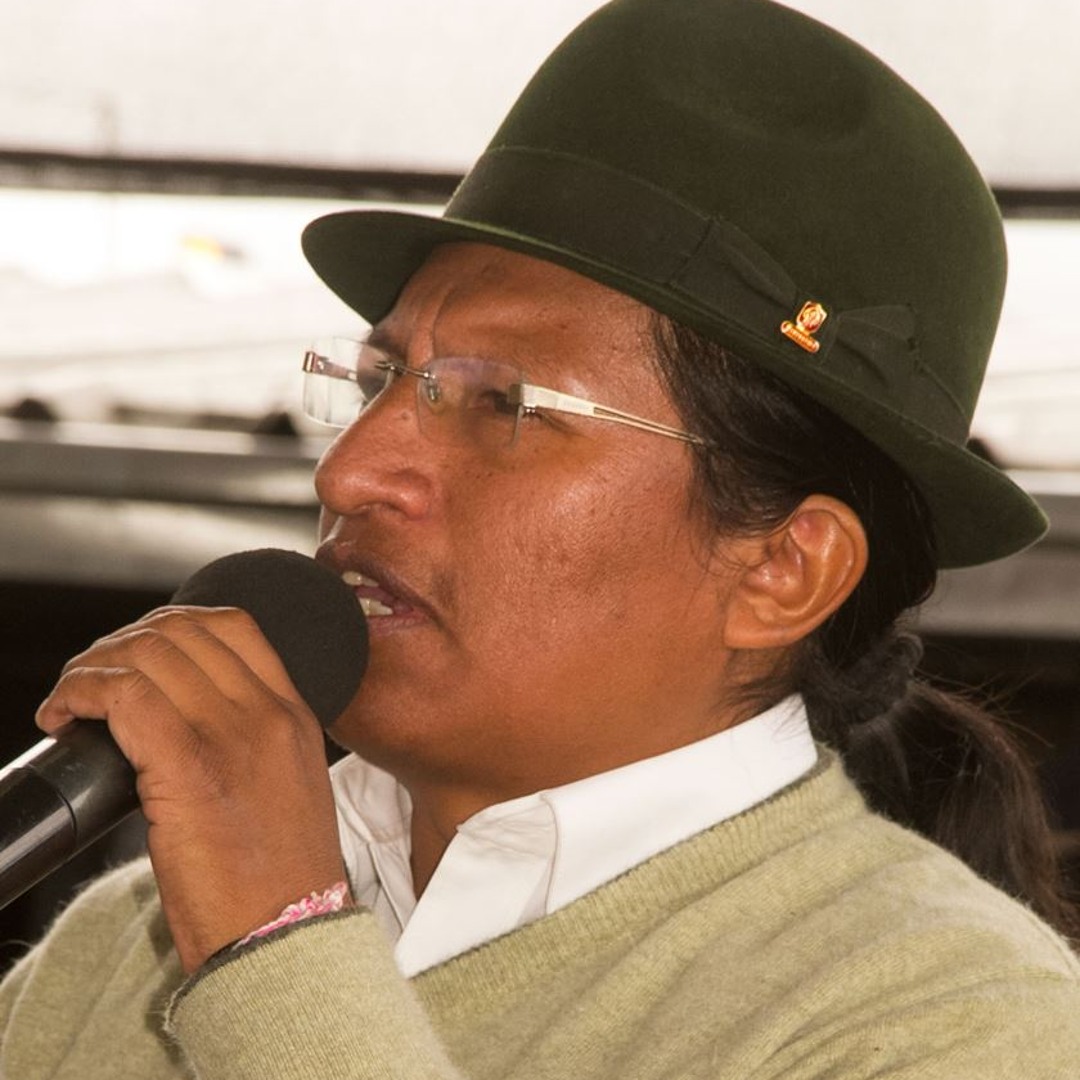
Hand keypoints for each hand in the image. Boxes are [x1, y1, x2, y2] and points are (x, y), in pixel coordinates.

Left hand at [36, 606, 350, 972]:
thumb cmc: (280, 881)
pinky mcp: (187, 767)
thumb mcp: (290, 787)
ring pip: (148, 655)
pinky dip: (82, 692)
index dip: (173, 625)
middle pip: (183, 633)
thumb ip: (255, 741)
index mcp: (295, 715)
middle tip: (91, 679)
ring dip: (92, 667)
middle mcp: (267, 714)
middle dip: (121, 643)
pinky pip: (124, 696)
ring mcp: (231, 736)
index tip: (138, 654)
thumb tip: (185, 719)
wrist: (286, 937)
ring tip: (70, 698)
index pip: (236, 627)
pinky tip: (64, 715)